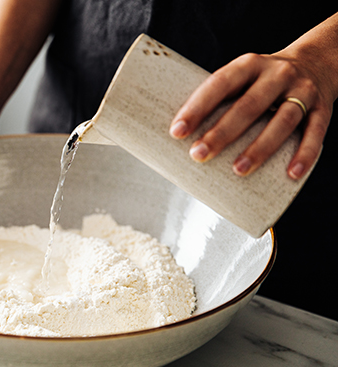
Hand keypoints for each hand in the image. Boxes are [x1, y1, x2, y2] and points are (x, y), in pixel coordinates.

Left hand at [169, 50, 334, 179]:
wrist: (318, 60)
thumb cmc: (264, 79)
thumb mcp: (243, 77)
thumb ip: (220, 98)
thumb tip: (180, 135)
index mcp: (249, 64)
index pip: (219, 84)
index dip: (197, 108)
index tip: (177, 131)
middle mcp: (276, 74)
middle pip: (248, 105)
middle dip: (222, 132)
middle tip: (199, 154)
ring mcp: (301, 90)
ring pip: (282, 121)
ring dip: (260, 148)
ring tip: (238, 170)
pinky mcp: (322, 108)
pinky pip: (315, 132)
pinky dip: (304, 153)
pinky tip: (291, 173)